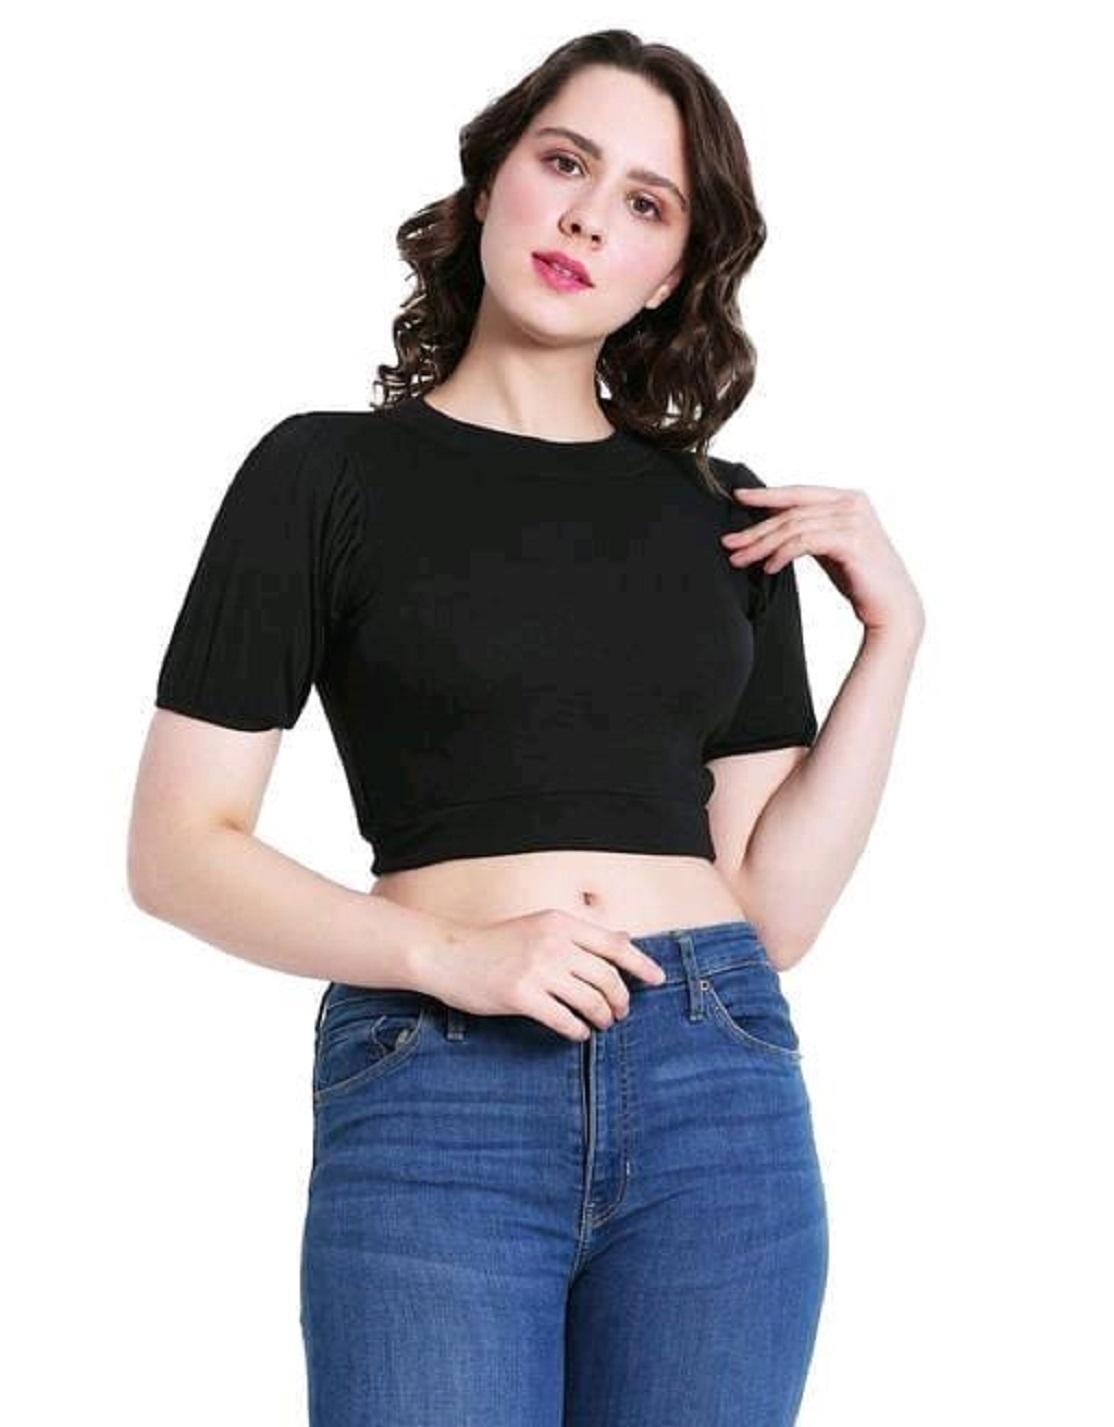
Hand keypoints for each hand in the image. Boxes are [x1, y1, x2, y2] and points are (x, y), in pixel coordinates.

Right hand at [418, 909, 667, 1042]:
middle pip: (607, 976)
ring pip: (590, 1000)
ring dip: (602, 1016)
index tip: (658, 980)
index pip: (615, 944)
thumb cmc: (496, 943)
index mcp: (560, 923)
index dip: (642, 964)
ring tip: (602, 1023)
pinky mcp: (521, 996)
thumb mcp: (541, 927)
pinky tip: (578, 1032)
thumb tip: (624, 937)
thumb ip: (582, 935)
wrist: (449, 954)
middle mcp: (553, 943)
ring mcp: (537, 969)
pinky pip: (564, 1019)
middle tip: (621, 1012)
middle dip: (621, 999)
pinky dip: (578, 1029)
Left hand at [723, 483, 924, 637]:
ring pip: (794, 528)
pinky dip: (782, 554)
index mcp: (848, 498)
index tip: (738, 497)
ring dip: (763, 545)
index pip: (799, 493)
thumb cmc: (860, 578)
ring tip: (741, 560)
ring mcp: (854, 520)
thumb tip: (771, 523)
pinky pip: (804, 543)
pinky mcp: (851, 541)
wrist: (891, 607)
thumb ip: (808, 529)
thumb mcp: (829, 546)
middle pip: (792, 512)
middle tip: (729, 542)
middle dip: (756, 528)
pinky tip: (769, 568)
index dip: (767, 494)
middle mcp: (853, 503)